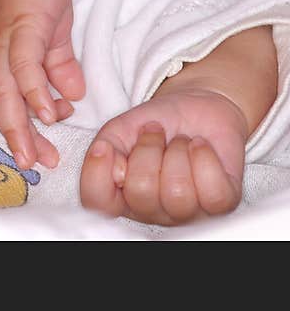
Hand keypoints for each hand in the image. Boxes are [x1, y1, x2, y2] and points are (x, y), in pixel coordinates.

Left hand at [0, 0, 85, 168]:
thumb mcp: (55, 34)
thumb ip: (59, 65)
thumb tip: (71, 95)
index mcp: (3, 56)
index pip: (4, 101)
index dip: (16, 130)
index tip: (34, 157)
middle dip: (17, 138)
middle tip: (35, 165)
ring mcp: (6, 39)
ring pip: (5, 91)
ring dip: (20, 125)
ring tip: (38, 152)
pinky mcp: (22, 26)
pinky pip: (23, 65)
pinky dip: (33, 91)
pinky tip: (49, 113)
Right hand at [80, 89, 246, 224]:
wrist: (197, 106)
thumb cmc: (157, 122)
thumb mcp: (119, 129)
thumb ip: (105, 148)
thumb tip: (114, 170)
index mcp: (120, 196)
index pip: (97, 204)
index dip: (98, 174)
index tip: (107, 147)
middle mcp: (151, 211)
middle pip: (141, 194)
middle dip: (148, 150)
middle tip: (155, 134)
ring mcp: (187, 212)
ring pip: (178, 194)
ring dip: (177, 152)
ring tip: (180, 142)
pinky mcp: (222, 203)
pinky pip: (212, 192)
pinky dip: (204, 158)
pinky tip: (199, 147)